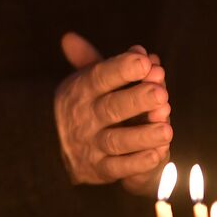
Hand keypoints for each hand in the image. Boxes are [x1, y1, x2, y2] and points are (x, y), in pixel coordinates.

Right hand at [54, 32, 172, 192]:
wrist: (50, 145)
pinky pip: (118, 168)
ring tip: (166, 129)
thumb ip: (114, 62)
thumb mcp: (87, 79)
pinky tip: (158, 153)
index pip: (100, 77)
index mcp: (82, 90)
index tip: (144, 61)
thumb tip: (138, 47)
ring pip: (117, 141)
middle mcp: (85, 117)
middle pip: (111, 108)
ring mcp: (91, 144)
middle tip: (161, 93)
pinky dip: (138, 163)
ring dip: (143, 136)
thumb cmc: (84, 104)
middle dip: (137, 100)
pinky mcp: (99, 169)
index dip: (122, 69)